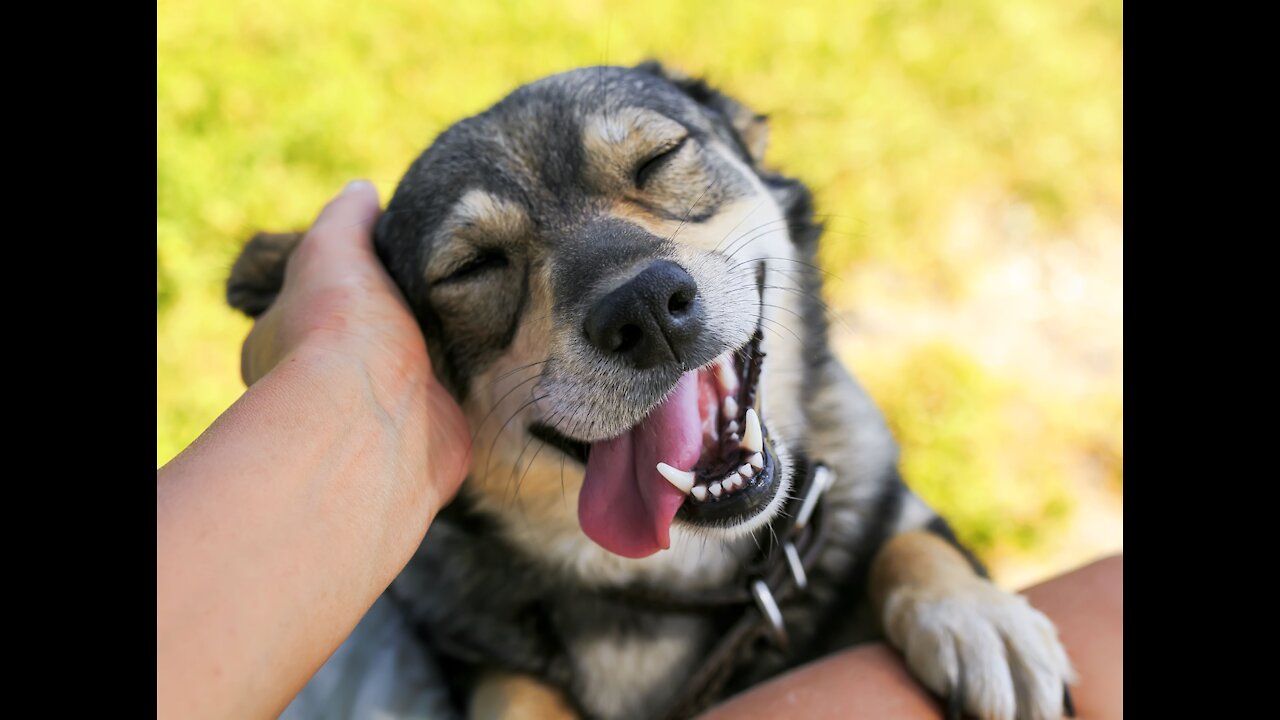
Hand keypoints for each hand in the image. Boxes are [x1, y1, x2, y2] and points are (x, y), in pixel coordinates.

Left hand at [241, 179, 469, 506]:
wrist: (380, 420)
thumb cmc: (340, 332)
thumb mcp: (333, 249)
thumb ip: (346, 218)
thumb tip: (362, 190)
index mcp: (281, 342)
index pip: (308, 306)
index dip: (342, 283)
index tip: (383, 261)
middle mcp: (322, 386)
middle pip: (363, 342)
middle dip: (399, 319)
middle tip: (443, 283)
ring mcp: (376, 417)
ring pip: (411, 373)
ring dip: (440, 352)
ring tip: (481, 308)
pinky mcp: (428, 437)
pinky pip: (450, 404)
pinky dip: (469, 385)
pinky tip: (496, 355)